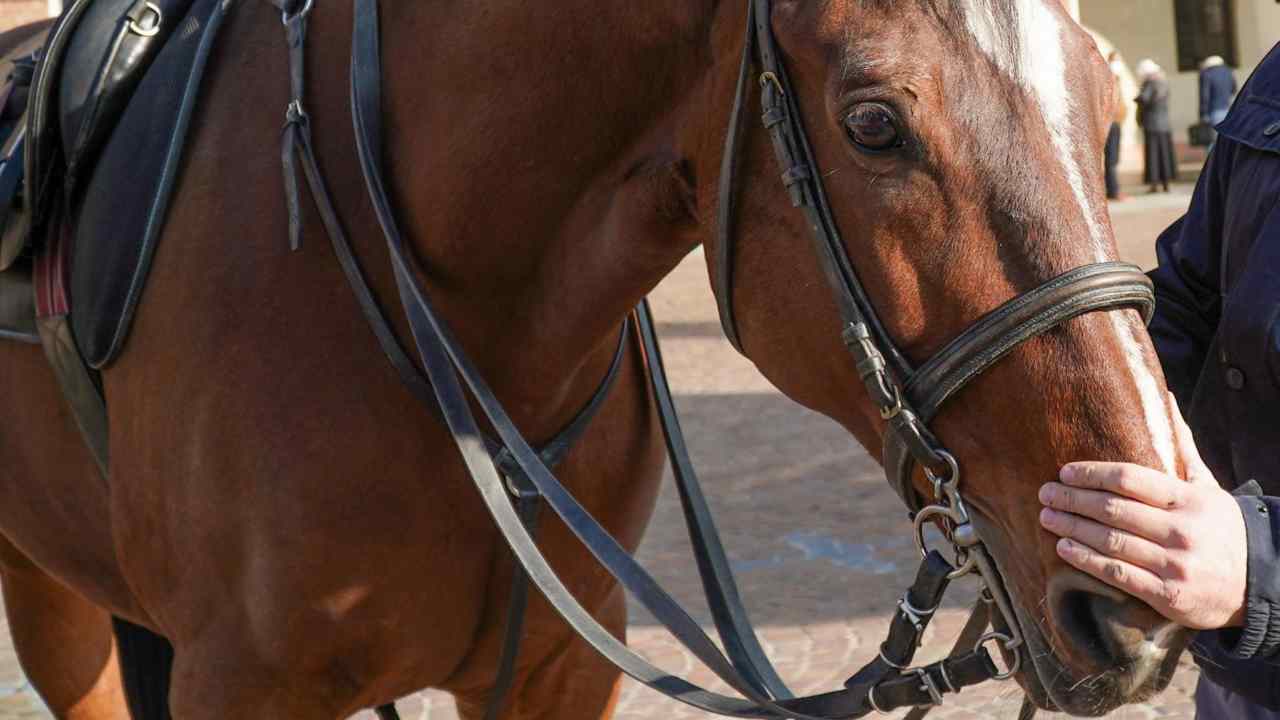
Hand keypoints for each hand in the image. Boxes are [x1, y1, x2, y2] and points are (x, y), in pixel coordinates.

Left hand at [1039, 399, 1246, 629]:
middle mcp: (1181, 530)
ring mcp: (1174, 565)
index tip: (1065, 472)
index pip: (1130, 479)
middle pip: (1114, 509)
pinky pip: (1118, 575)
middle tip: (1045, 493)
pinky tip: (1064, 547)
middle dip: (1073, 500)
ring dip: (1072, 527)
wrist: (1260, 582)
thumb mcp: (1208, 488)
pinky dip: (1086, 560)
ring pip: (1111, 542)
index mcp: (1189, 500)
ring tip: (1046, 517)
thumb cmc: (1222, 528)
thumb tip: (1166, 400)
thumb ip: (1182, 449)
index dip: (1092, 473)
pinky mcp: (1168, 596)